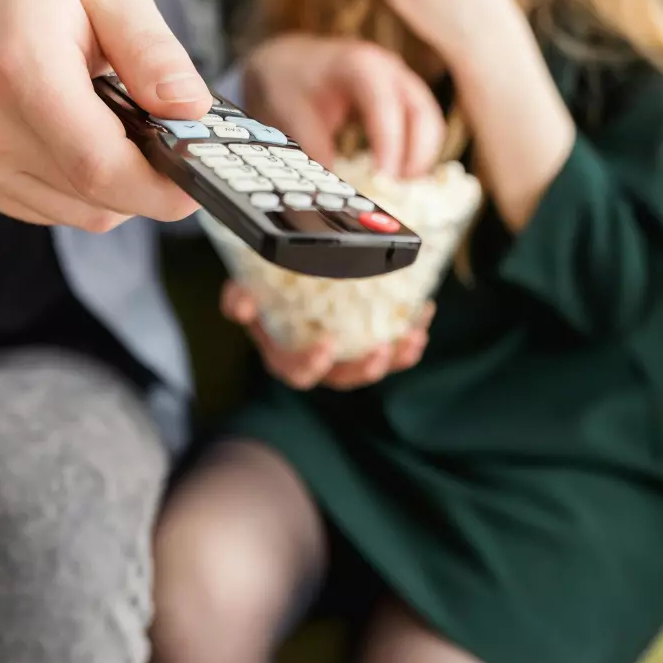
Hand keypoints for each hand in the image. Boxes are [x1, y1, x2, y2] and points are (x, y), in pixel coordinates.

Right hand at [0, 0, 211, 231]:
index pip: (99, 165)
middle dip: (148, 182)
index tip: (200, 178)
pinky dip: (80, 186)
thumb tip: (193, 110)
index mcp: (20, 69)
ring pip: (78, 212)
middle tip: (169, 140)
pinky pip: (50, 208)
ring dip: (114, 185)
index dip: (161, 187)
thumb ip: (151, 50)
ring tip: (112, 124)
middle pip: (94, 197)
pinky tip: (75, 135)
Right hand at [222, 281, 434, 390]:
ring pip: (373, 367)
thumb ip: (237, 298)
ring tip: (414, 337)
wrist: (280, 283)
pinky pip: (392, 348)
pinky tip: (424, 314)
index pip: (298, 373)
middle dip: (365, 369)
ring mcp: (345, 356)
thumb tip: (241, 306)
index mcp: (284, 357)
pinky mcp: (367, 342)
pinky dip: (410, 336)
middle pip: (343, 379)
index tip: (328, 345)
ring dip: (396, 357)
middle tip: (383, 350)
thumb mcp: (242, 292)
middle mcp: (317, 363)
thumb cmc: (260, 291)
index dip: (312, 364)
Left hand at [244, 34, 444, 177]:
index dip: (389, 143)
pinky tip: (398, 176)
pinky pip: (422, 126)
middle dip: (417, 155)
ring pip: (428, 122)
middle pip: (422, 114)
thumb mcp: (292, 113)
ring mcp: (401, 82)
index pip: (385, 105)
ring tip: (398, 188)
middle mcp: (389, 70)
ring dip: (420, 157)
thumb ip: (314, 148)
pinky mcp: (403, 98)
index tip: (384, 178)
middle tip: (397, 190)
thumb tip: (334, 188)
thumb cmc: (290, 81)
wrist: (288, 61)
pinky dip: (416, 152)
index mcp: (360, 65)